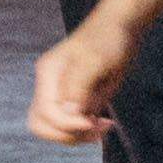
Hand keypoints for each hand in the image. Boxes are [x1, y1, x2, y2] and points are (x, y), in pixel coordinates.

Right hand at [28, 16, 133, 144]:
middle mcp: (49, 86)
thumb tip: (69, 112)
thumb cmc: (108, 39)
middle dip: (68, 134)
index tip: (92, 122)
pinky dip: (84, 130)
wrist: (120, 27)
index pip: (46, 113)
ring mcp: (59, 94)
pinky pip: (69, 125)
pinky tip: (104, 122)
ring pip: (54, 129)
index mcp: (48, 74)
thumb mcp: (95, 59)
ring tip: (104, 126)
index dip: (68, 124)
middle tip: (97, 128)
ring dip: (77, 135)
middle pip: (42, 126)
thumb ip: (79, 85)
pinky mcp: (73, 100)